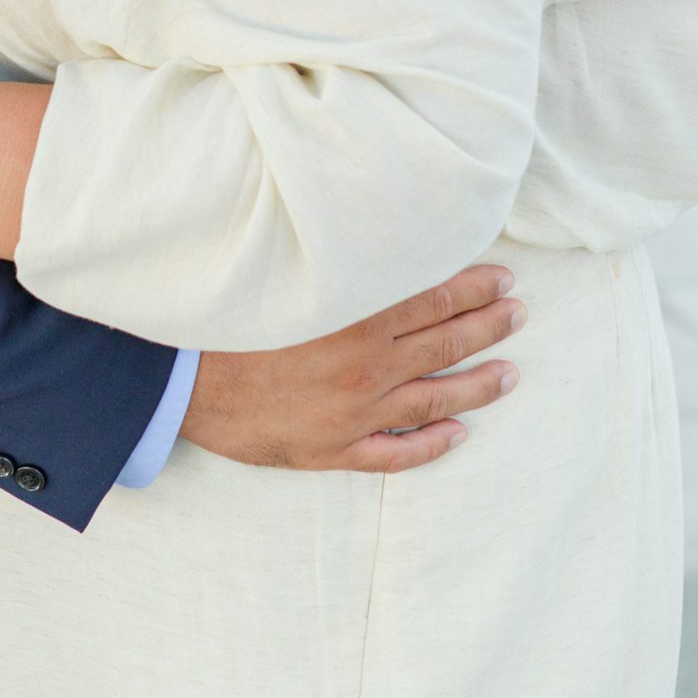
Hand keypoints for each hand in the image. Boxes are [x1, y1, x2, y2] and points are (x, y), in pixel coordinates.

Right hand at [178, 267, 525, 473]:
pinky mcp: (332, 450)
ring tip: (510, 374)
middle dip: (488, 327)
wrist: (177, 381)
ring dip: (477, 386)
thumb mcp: (285, 279)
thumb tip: (381, 242)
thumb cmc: (225, 320)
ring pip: (433, 399)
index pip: (433, 297)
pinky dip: (430, 446)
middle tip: (519, 314)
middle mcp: (364, 367)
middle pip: (443, 344)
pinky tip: (458, 436)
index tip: (503, 278)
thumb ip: (338, 267)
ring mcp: (353, 414)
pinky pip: (395, 454)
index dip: (474, 287)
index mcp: (355, 319)